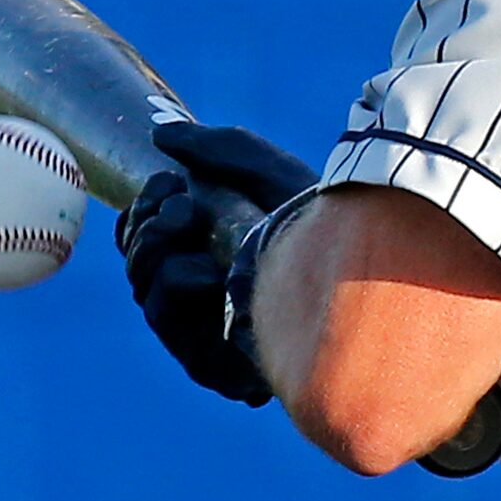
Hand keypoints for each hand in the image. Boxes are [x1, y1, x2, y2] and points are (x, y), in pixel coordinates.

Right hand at [115, 123, 316, 406]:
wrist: (362, 265)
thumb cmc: (321, 224)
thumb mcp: (270, 172)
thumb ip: (218, 149)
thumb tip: (161, 135)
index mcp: (202, 255)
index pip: (142, 239)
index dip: (142, 209)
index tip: (168, 181)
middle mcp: (197, 298)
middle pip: (138, 263)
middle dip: (149, 225)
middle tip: (182, 205)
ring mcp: (201, 334)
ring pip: (146, 292)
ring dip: (157, 249)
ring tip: (190, 223)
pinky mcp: (212, 365)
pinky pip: (170, 326)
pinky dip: (178, 289)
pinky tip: (209, 272)